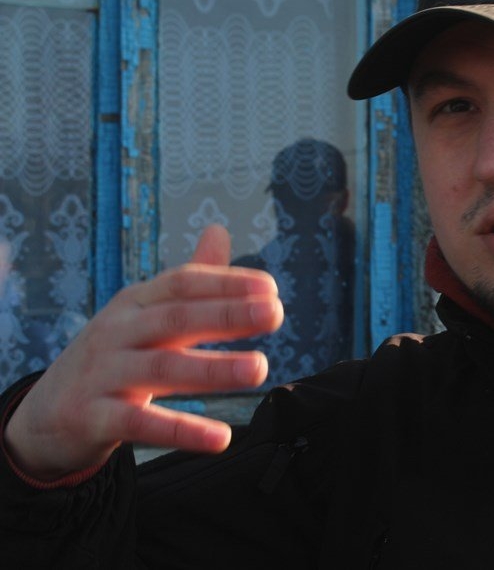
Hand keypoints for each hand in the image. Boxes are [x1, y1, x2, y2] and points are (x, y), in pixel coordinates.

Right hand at [3, 225, 282, 480]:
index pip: (181, 283)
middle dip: (227, 314)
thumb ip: (187, 283)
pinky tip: (222, 438)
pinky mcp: (94, 419)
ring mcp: (103, 375)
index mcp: (134, 304)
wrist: (43, 417)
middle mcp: (117, 333)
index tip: (270, 288)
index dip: (225, 282)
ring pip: (163, 368)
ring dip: (214, 369)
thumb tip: (220, 230)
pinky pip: (142, 423)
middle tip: (275, 314)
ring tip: (260, 368)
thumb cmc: (112, 357)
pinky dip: (183, 430)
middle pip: (176, 318)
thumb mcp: (144, 314)